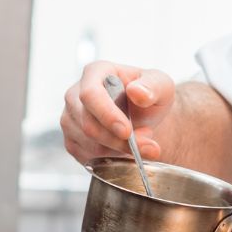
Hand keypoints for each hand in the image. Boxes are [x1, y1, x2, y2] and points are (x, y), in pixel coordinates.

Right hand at [61, 62, 175, 164]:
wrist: (144, 117)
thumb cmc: (149, 96)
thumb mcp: (161, 85)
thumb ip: (153, 86)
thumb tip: (137, 92)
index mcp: (95, 72)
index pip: (90, 94)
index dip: (107, 115)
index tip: (127, 132)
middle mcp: (76, 94)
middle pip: (88, 124)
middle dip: (119, 140)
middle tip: (148, 146)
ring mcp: (71, 118)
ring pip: (89, 143)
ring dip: (119, 150)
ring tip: (141, 142)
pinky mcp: (72, 140)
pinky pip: (88, 156)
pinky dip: (110, 159)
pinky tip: (125, 150)